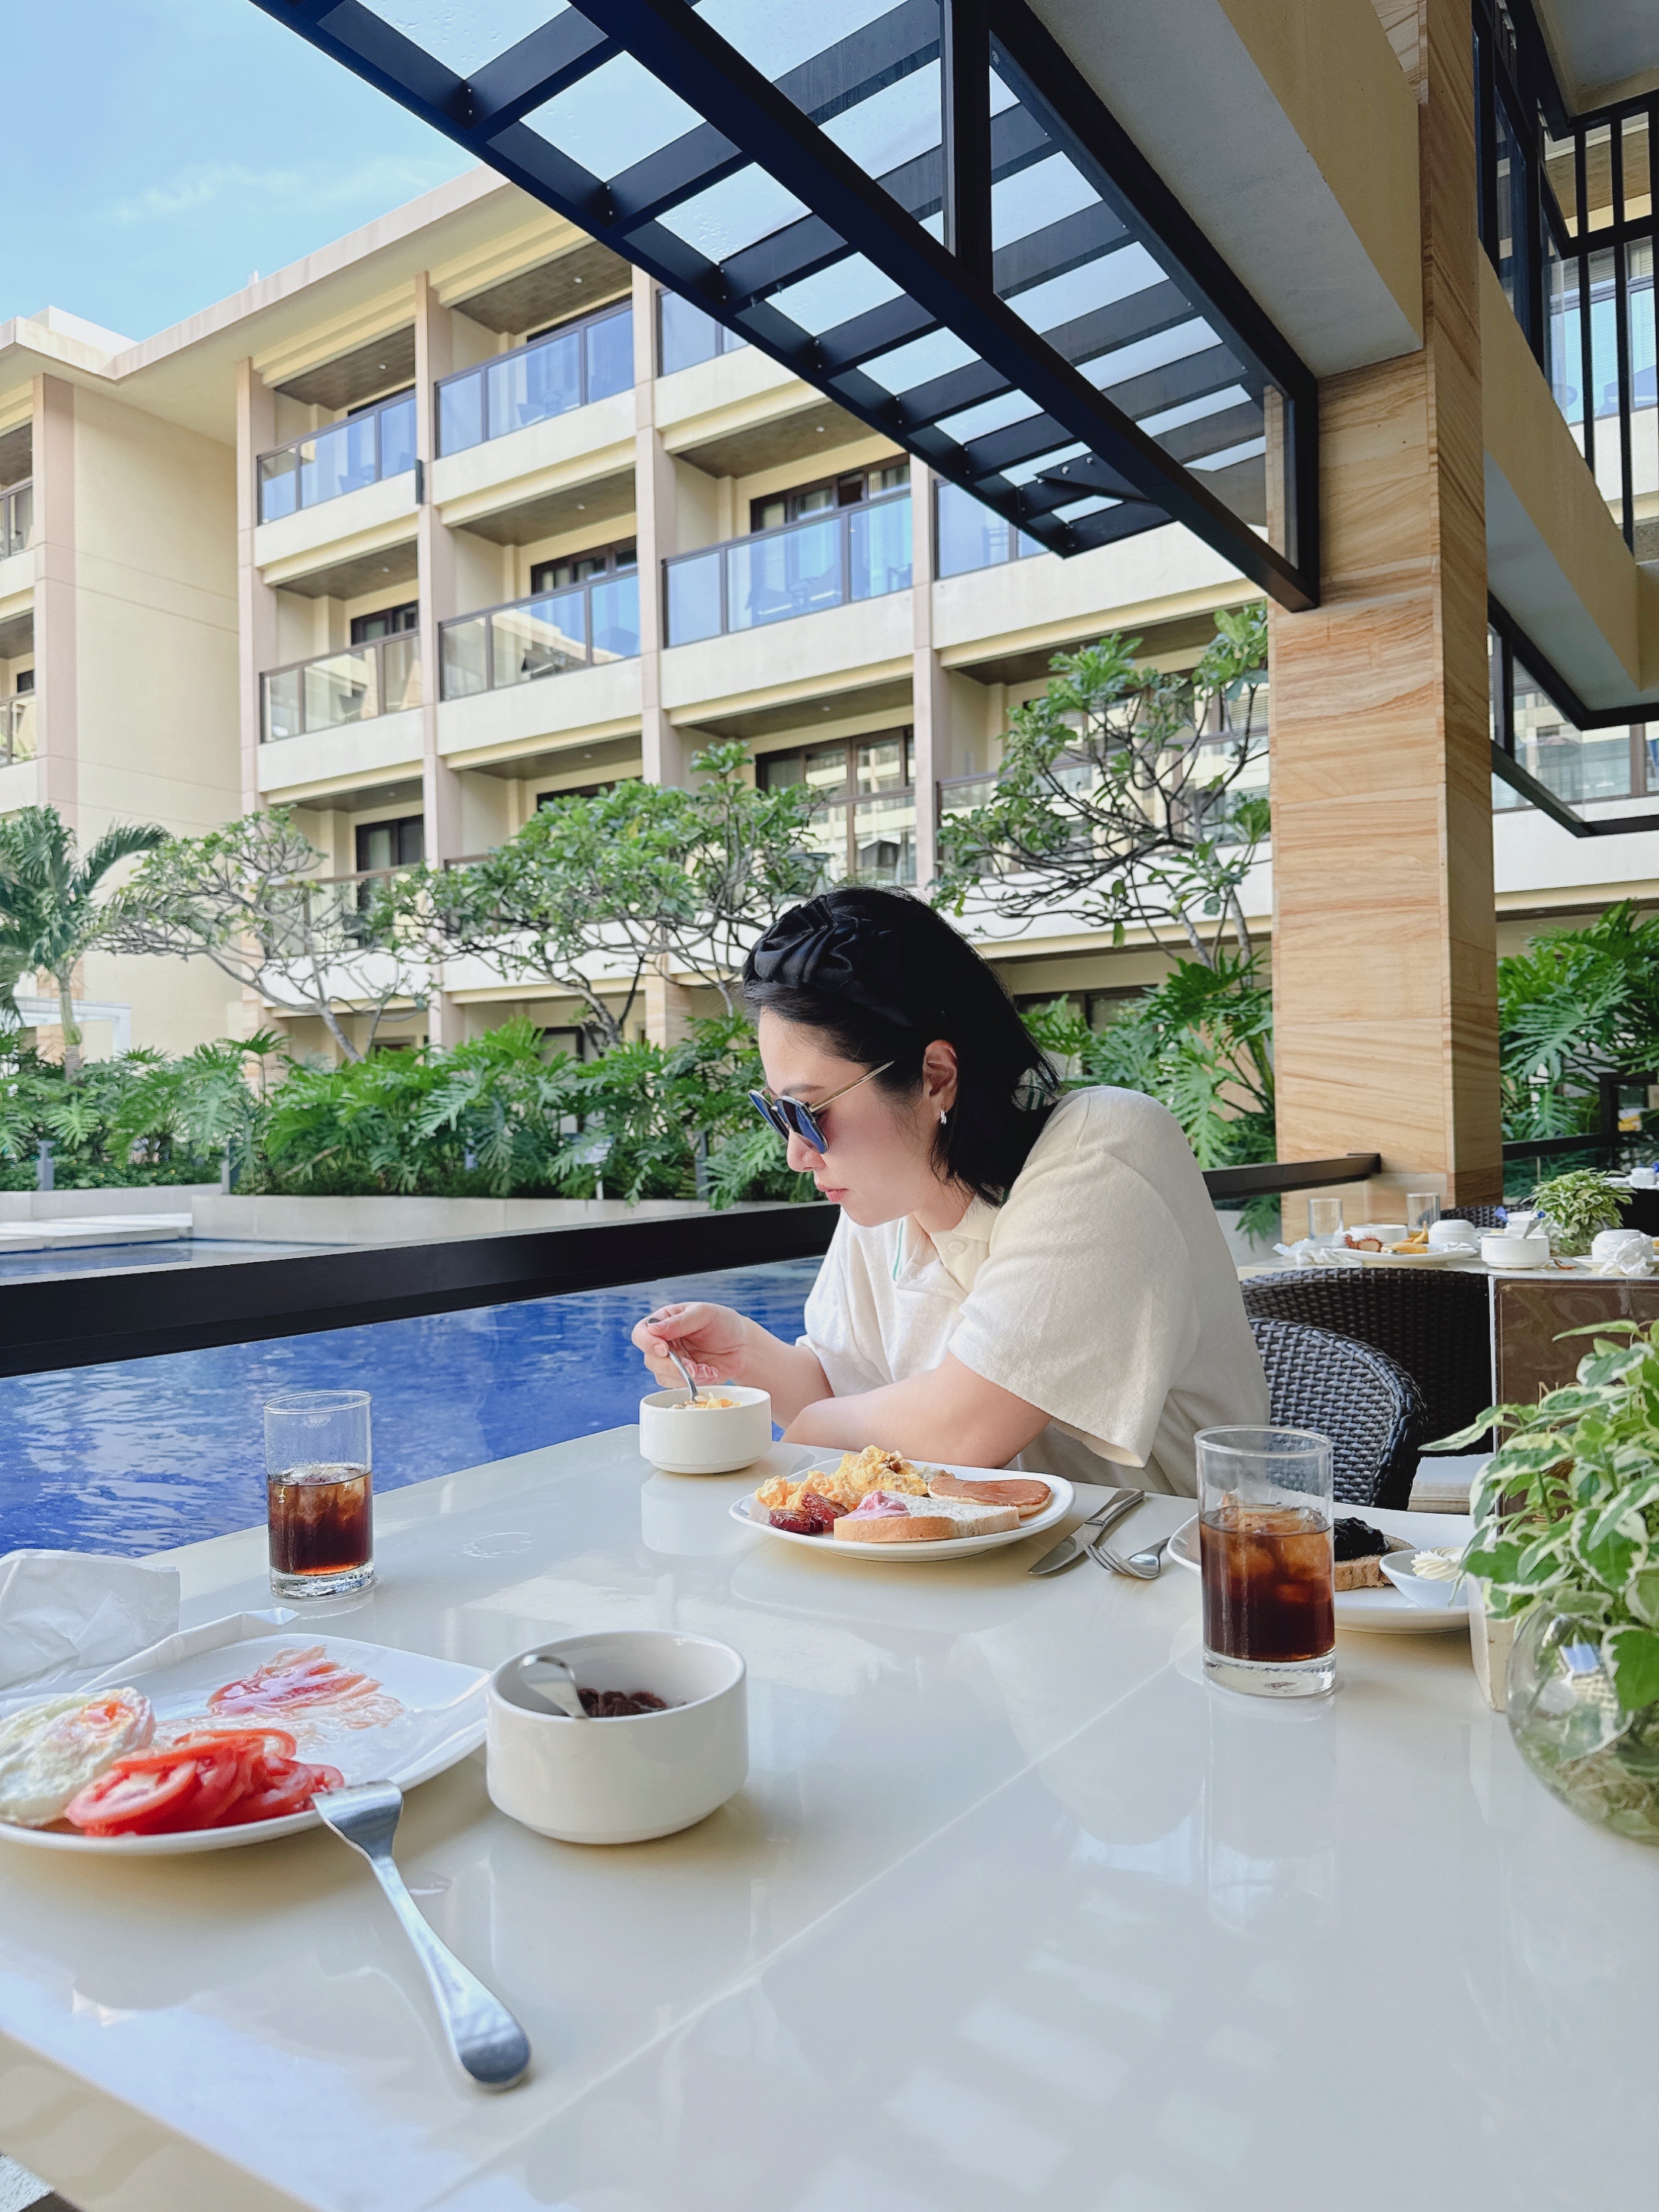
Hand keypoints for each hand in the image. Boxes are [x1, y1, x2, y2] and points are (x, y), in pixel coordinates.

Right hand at [632, 1302, 752, 1387]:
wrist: (743, 1346)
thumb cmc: (724, 1323)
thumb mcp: (704, 1314)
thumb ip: (680, 1321)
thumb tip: (653, 1329)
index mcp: (664, 1321)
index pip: (641, 1333)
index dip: (648, 1343)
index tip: (663, 1350)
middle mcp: (663, 1342)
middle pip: (650, 1359)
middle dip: (670, 1366)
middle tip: (691, 1366)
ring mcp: (671, 1361)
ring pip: (661, 1375)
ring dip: (683, 1375)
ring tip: (705, 1368)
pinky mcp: (681, 1377)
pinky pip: (676, 1385)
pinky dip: (694, 1382)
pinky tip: (709, 1372)